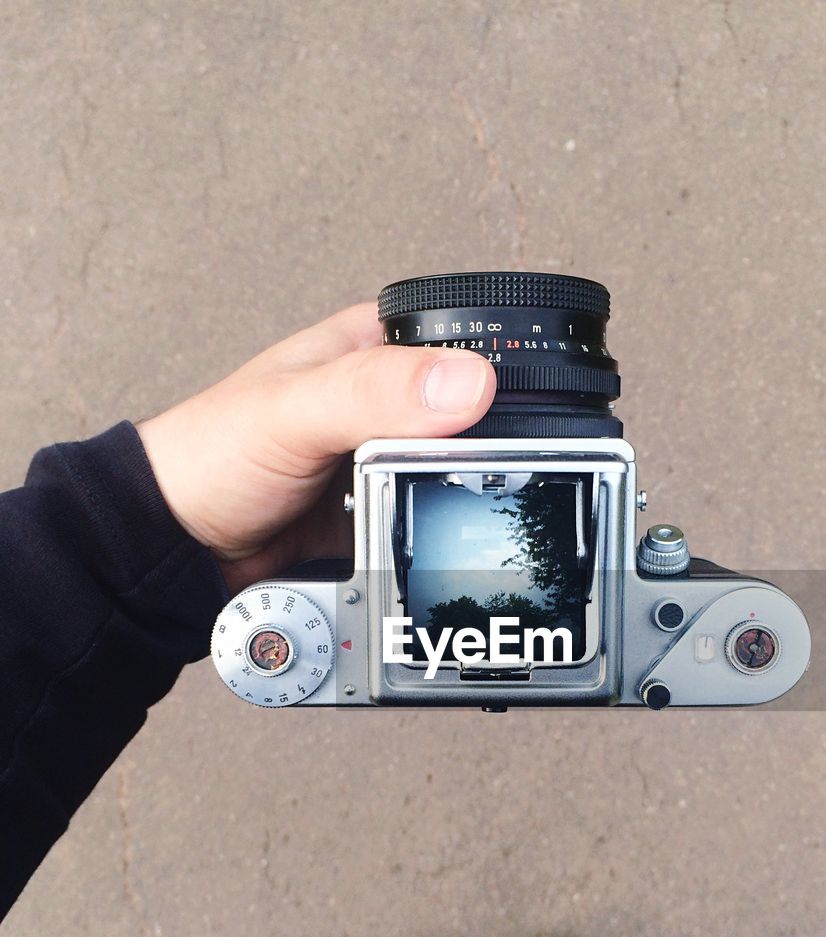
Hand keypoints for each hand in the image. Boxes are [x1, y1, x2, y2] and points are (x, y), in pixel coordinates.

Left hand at [137, 302, 495, 592]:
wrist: (178, 544)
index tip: (487, 428)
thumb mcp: (295, 410)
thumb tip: (466, 383)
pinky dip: (428, 540)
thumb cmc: (209, 455)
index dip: (490, 384)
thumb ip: (376, 393)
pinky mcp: (385, 514)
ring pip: (456, 479)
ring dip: (448, 503)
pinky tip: (409, 545)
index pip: (464, 349)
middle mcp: (389, 401)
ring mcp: (388, 461)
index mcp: (375, 347)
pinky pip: (430, 526)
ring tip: (413, 513)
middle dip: (471, 459)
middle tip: (433, 481)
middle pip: (472, 424)